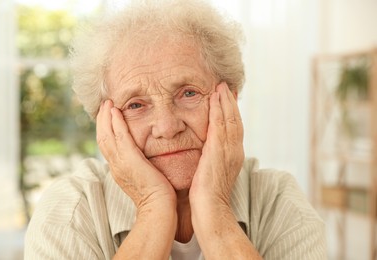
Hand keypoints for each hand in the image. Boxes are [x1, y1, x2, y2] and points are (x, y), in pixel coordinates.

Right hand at [96, 100, 175, 208]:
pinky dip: (116, 123)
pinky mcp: (130, 160)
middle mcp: (115, 165)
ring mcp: (120, 163)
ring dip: (106, 117)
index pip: (107, 145)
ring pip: (106, 135)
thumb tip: (146, 158)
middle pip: (102, 138)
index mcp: (118, 169)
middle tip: (105, 105)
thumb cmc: (157, 195)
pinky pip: (119, 137)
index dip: (105, 129)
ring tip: (108, 103)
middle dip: (102, 120)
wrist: (159, 207)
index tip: (108, 116)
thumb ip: (141, 165)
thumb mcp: (145, 176)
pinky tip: (116, 111)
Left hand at [190, 82, 243, 207]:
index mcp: (234, 155)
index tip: (227, 97)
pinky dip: (218, 110)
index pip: (235, 128)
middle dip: (230, 101)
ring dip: (225, 101)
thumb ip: (212, 158)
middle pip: (236, 119)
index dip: (232, 111)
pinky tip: (214, 98)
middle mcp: (235, 150)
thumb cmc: (208, 195)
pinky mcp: (218, 151)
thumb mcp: (212, 172)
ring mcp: (229, 150)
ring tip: (221, 86)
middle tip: (226, 85)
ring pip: (230, 119)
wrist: (210, 209)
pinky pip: (220, 125)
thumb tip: (207, 151)